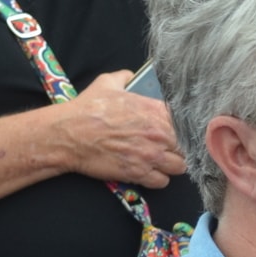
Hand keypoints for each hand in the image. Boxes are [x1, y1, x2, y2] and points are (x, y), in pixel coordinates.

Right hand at [50, 71, 186, 187]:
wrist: (69, 134)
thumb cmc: (87, 109)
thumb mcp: (106, 83)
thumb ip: (124, 77)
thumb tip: (130, 75)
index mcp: (155, 111)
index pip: (186, 124)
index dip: (184, 130)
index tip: (179, 133)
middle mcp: (158, 134)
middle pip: (186, 147)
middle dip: (179, 149)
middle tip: (169, 149)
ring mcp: (150, 155)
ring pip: (180, 167)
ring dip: (172, 165)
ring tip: (162, 162)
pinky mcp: (139, 173)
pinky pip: (162, 182)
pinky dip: (158, 179)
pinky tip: (150, 172)